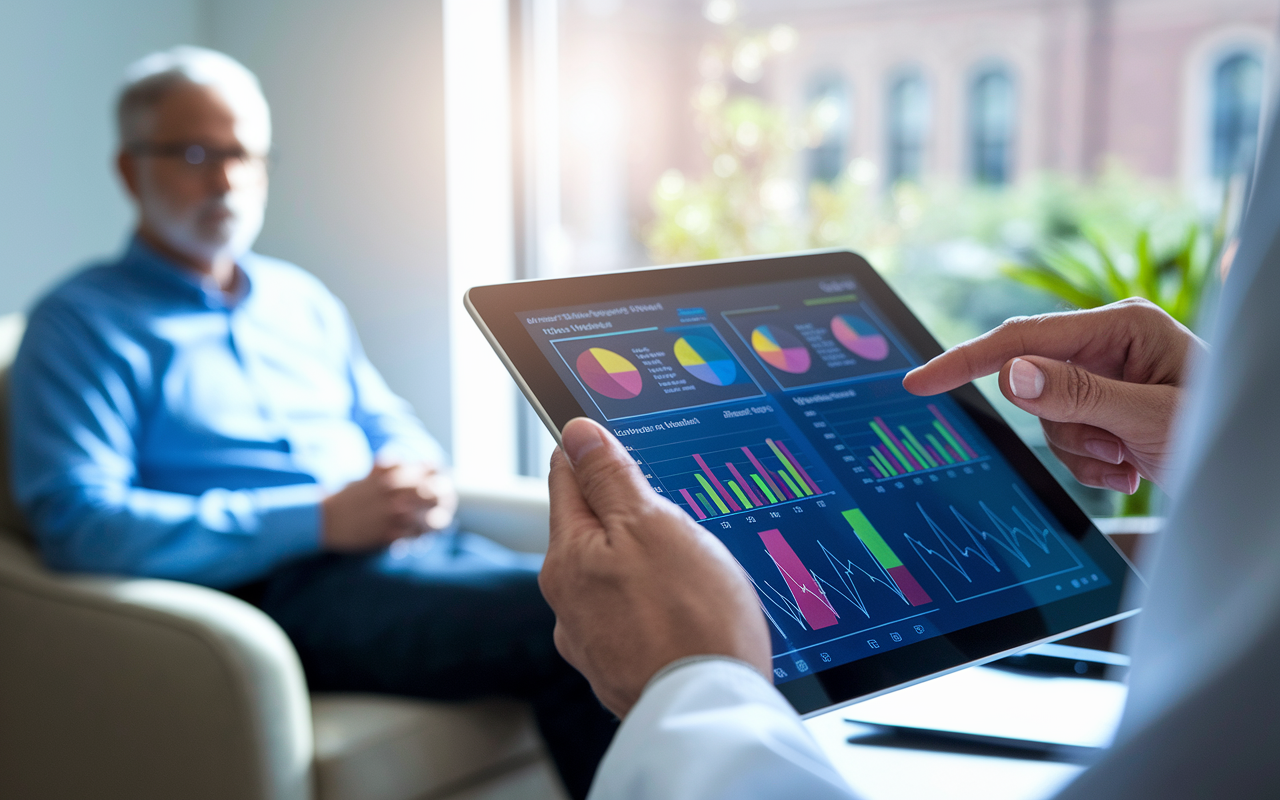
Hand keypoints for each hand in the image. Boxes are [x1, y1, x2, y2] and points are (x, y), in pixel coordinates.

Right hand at [320, 461, 456, 550]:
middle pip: (434, 492)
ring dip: (435, 519)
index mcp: (391, 476)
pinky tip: (420, 536)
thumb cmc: (348, 497)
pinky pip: (415, 536)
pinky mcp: (388, 533)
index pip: (429, 468)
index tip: (441, 479)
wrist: (325, 520)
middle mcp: (395, 493)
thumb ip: (388, 467)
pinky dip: (421, 536)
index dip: (438, 473)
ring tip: (437, 521)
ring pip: (429, 517)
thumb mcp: (369, 476)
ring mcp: (392, 514)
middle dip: (443, 497)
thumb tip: (404, 458)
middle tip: (444, 502)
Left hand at [541, 418, 771, 716]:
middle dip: (627, 514)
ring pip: (615, 576)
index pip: (567, 478)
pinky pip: (635, 619)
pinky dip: (655, 607)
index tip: (610, 439)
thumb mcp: (650, 524)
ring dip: (643, 564)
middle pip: (593, 530)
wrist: (713, 714)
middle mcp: (567, 600)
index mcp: (567, 555)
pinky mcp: (622, 670)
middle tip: (671, 508)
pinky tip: (686, 611)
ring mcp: (592, 641)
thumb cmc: (689, 616)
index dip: (592, 453)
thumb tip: (576, 432)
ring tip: (687, 568)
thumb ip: (610, 477)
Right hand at [902, 298, 1205, 491]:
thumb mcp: (1148, 417)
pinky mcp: (1104, 406)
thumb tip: (1011, 374)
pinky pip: (1065, 437)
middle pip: (1034, 383)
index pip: (1024, 337)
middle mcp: (1110, 344)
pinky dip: (1092, 463)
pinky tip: (1131, 467)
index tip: (922, 381)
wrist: (1251, 476)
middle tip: (1111, 446)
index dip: (967, 360)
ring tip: (1131, 461)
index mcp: (1122, 325)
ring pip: (1048, 419)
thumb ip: (1077, 395)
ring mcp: (1106, 376)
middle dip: (1064, 426)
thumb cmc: (1218, 430)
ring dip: (1083, 451)